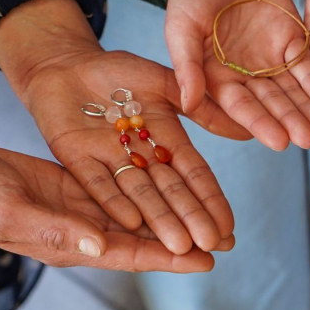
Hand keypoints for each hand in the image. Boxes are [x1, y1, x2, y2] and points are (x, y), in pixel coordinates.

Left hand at [0, 0, 237, 253]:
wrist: (65, 64)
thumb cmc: (116, 69)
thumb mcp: (164, 82)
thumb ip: (198, 105)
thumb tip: (244, 126)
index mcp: (166, 139)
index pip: (194, 174)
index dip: (211, 200)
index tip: (229, 227)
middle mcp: (142, 157)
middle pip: (170, 191)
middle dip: (191, 218)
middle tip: (210, 246)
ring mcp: (110, 161)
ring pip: (139, 194)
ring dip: (159, 220)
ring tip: (179, 246)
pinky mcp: (76, 159)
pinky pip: (97, 184)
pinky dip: (113, 201)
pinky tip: (132, 222)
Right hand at [0, 106, 215, 271]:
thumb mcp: (13, 212)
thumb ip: (56, 230)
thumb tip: (100, 247)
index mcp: (71, 245)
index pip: (132, 255)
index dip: (171, 258)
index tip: (209, 261)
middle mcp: (85, 232)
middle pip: (146, 239)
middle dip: (186, 239)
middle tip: (230, 238)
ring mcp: (84, 209)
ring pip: (141, 214)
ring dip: (175, 214)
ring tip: (214, 216)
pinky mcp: (80, 185)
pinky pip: (125, 190)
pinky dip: (151, 188)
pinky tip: (176, 182)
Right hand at [167, 0, 309, 149]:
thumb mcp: (181, 27)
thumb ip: (187, 64)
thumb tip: (188, 102)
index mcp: (218, 79)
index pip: (242, 107)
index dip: (260, 124)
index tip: (279, 142)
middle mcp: (247, 76)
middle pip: (272, 104)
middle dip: (291, 121)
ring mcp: (271, 60)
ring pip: (293, 89)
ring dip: (308, 108)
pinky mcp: (291, 40)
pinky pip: (305, 63)